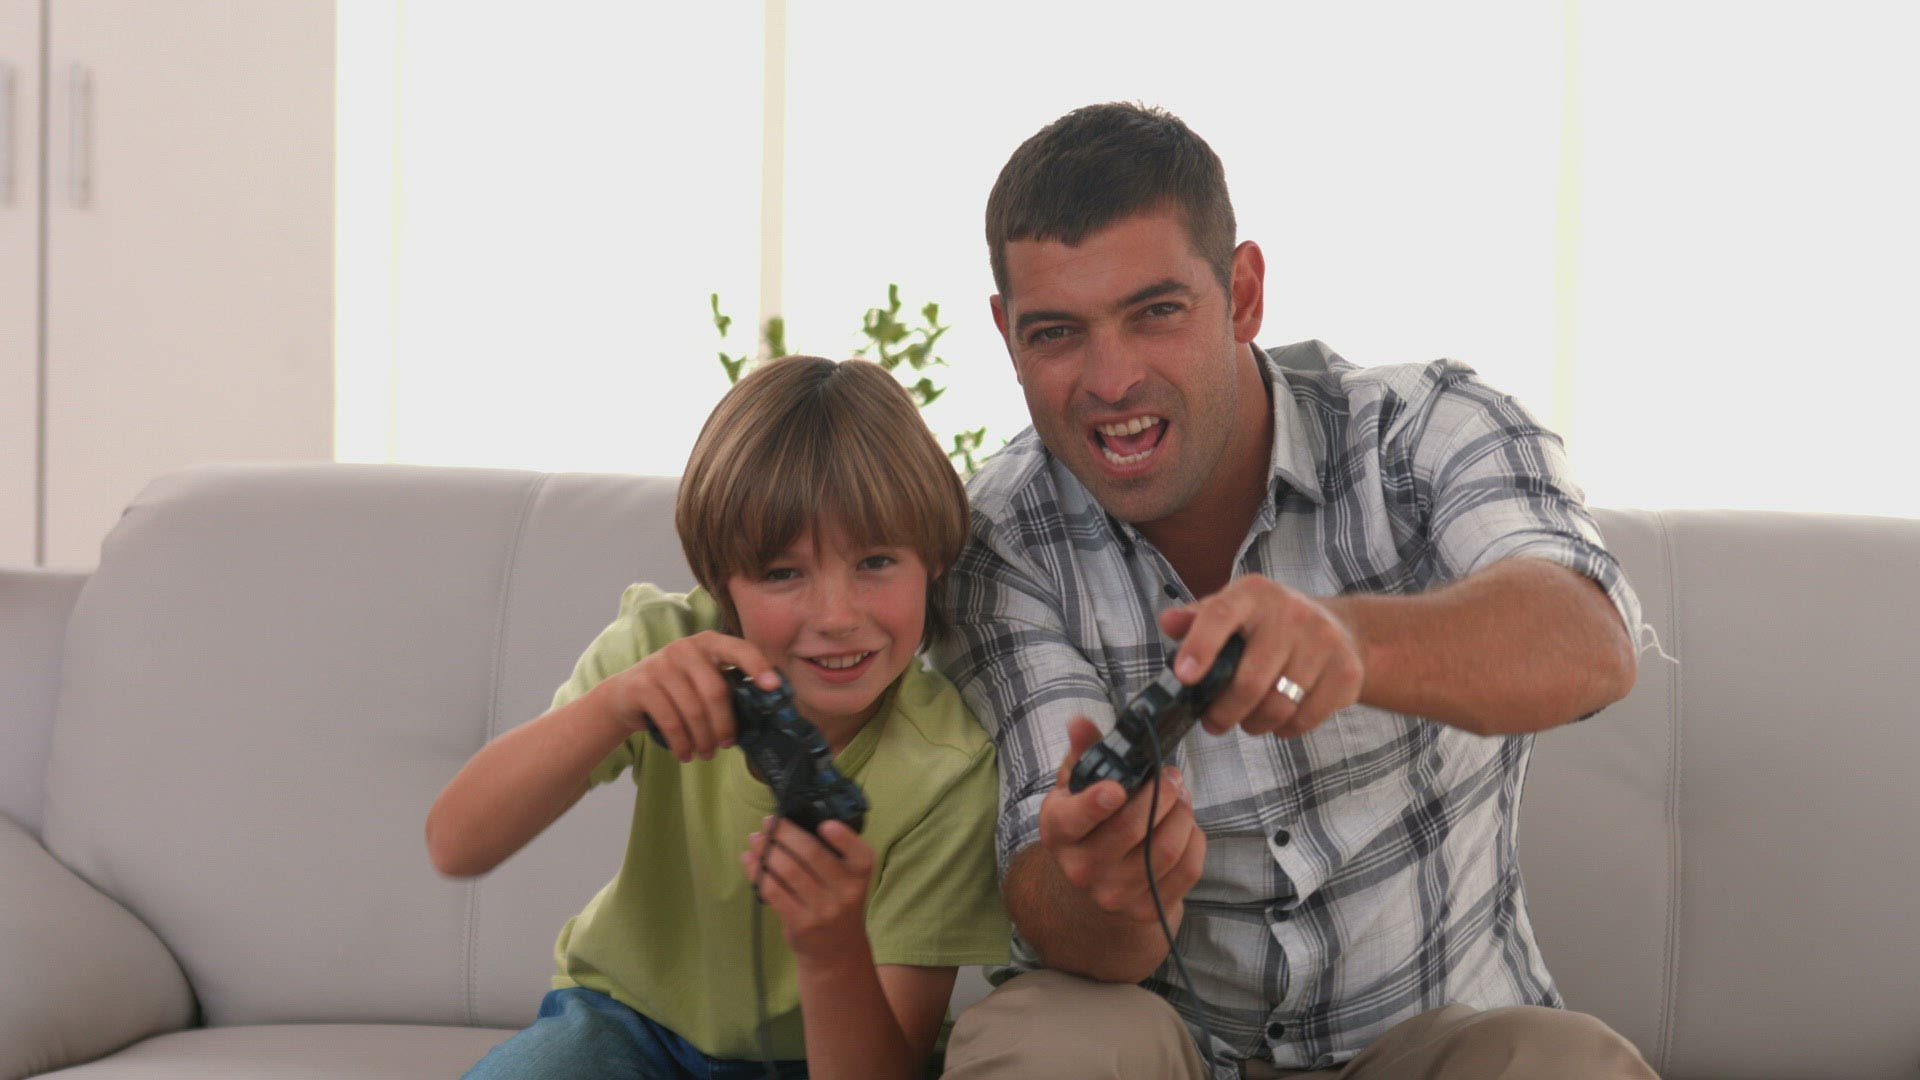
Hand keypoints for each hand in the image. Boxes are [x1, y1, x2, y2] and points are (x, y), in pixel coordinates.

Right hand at [588, 631, 778, 761]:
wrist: (624, 695)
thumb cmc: (676, 690)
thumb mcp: (702, 680)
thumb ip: (729, 686)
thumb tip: (765, 712)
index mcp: (708, 643)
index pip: (739, 649)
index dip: (758, 666)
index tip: (774, 687)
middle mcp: (684, 648)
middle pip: (716, 691)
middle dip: (725, 725)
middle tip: (727, 746)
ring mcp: (660, 664)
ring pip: (694, 710)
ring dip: (703, 739)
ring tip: (707, 754)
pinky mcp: (641, 685)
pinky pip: (671, 721)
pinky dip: (682, 743)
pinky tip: (685, 754)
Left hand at [743, 817, 874, 961]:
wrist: (836, 952)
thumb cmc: (838, 905)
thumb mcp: (848, 882)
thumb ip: (832, 857)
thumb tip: (788, 826)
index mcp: (861, 876)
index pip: (860, 853)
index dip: (843, 837)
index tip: (824, 824)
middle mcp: (846, 893)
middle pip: (812, 854)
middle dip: (786, 833)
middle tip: (769, 822)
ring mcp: (823, 910)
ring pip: (788, 871)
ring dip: (767, 850)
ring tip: (756, 839)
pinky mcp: (800, 924)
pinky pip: (773, 891)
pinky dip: (758, 872)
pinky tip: (750, 860)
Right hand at [1038, 718, 1207, 923]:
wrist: (1094, 888)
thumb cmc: (1089, 824)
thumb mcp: (1078, 786)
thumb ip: (1084, 752)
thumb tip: (1081, 722)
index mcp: (1059, 831)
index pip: (1074, 819)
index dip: (1095, 804)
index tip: (1117, 789)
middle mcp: (1081, 868)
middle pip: (1131, 829)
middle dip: (1162, 794)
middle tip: (1171, 775)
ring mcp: (1114, 894)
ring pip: (1165, 849)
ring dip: (1183, 814)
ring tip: (1182, 796)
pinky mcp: (1147, 909)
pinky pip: (1187, 870)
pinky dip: (1195, 840)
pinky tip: (1186, 826)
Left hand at [1162, 575, 1363, 739]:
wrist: (1341, 630)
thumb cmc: (1270, 625)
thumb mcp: (1233, 611)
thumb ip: (1197, 620)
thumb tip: (1169, 622)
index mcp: (1253, 594)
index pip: (1220, 615)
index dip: (1200, 647)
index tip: (1185, 678)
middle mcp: (1291, 612)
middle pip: (1249, 681)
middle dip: (1223, 712)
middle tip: (1213, 723)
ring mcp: (1324, 641)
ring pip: (1278, 707)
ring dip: (1254, 724)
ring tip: (1247, 721)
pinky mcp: (1346, 672)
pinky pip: (1305, 719)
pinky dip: (1285, 729)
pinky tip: (1279, 718)